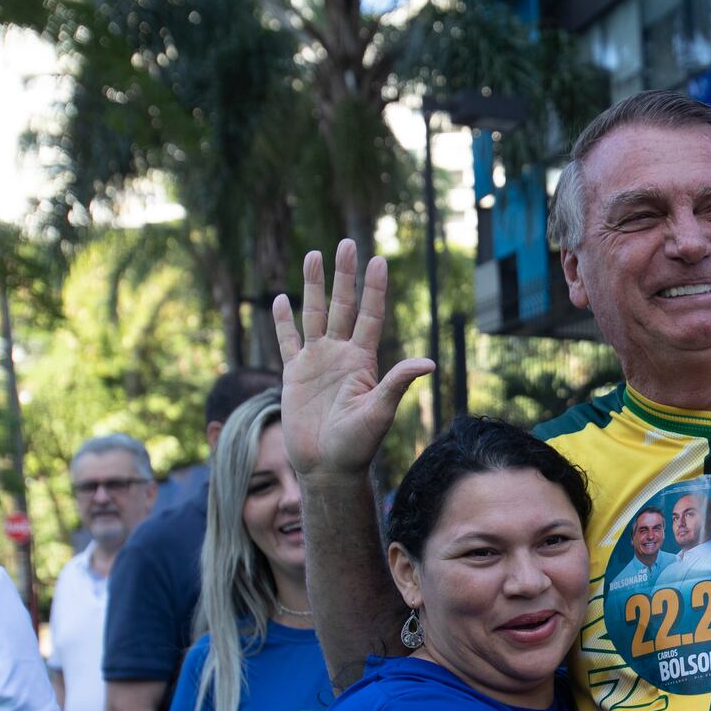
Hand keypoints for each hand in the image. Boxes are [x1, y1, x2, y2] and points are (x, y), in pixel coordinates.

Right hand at [271, 241, 434, 480]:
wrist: (328, 467)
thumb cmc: (358, 444)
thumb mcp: (380, 411)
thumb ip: (398, 383)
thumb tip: (429, 362)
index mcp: (363, 361)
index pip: (369, 316)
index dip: (374, 289)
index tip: (379, 260)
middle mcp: (341, 355)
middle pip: (342, 306)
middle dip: (345, 276)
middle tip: (348, 244)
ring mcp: (316, 363)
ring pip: (314, 315)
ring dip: (314, 286)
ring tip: (314, 255)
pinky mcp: (294, 375)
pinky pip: (287, 342)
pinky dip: (283, 321)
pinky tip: (281, 298)